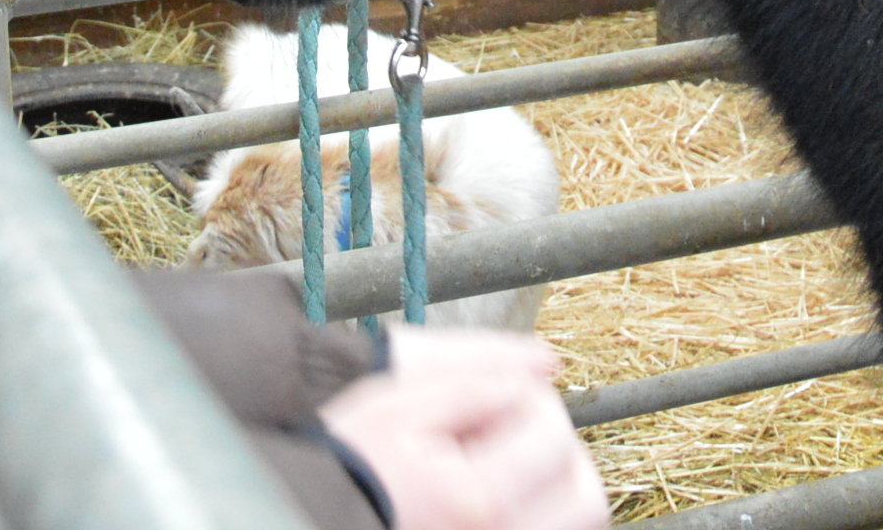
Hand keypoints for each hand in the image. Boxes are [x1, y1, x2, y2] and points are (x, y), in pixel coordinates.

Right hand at [319, 327, 607, 529]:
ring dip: (557, 492)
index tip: (504, 395)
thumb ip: (476, 381)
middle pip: (585, 500)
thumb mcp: (400, 405)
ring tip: (510, 467)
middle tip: (520, 432)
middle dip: (562, 454)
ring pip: (572, 528)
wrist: (297, 518)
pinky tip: (503, 498)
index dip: (535, 403)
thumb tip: (542, 369)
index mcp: (478, 499)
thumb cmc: (345, 465)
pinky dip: (535, 516)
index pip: (555, 438)